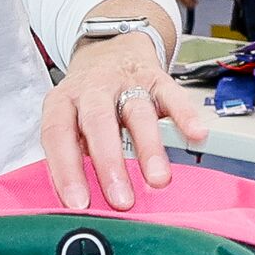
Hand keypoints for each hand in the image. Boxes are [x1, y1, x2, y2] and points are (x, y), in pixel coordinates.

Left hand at [40, 33, 209, 209]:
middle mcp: (92, 90)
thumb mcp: (69, 121)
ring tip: (159, 179)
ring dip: (148, 147)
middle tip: (121, 200)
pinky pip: (172, 95)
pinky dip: (184, 115)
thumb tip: (83, 205)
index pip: (58, 135)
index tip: (78, 203)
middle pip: (98, 123)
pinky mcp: (156, 77)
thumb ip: (73, 156)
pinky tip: (195, 135)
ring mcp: (125, 82)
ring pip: (137, 112)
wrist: (108, 49)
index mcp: (62, 102)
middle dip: (110, 164)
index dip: (65, 170)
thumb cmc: (86, 100)